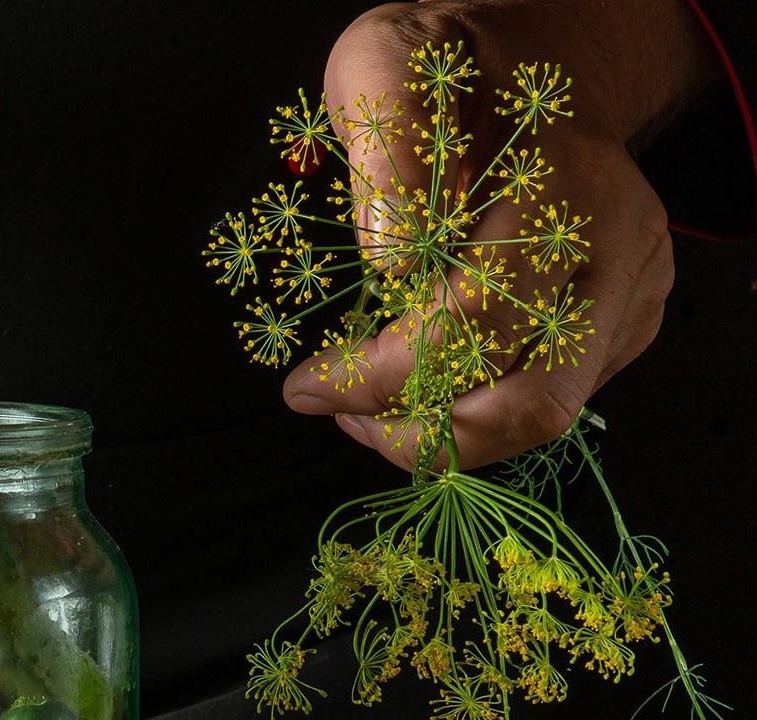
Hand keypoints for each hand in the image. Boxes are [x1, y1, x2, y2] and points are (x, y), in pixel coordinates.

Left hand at [283, 0, 722, 470]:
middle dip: (420, 433)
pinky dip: (472, 413)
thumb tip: (390, 261)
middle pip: (531, 404)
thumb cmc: (454, 73)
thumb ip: (385, 145)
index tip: (307, 385)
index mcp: (565, 186)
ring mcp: (629, 294)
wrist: (543, 67)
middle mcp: (616, 251)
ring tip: (373, 406)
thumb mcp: (388, 68)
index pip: (475, 323)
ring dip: (444, 435)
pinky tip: (420, 380)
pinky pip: (545, 401)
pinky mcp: (623, 326)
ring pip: (542, 419)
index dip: (381, 375)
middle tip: (344, 414)